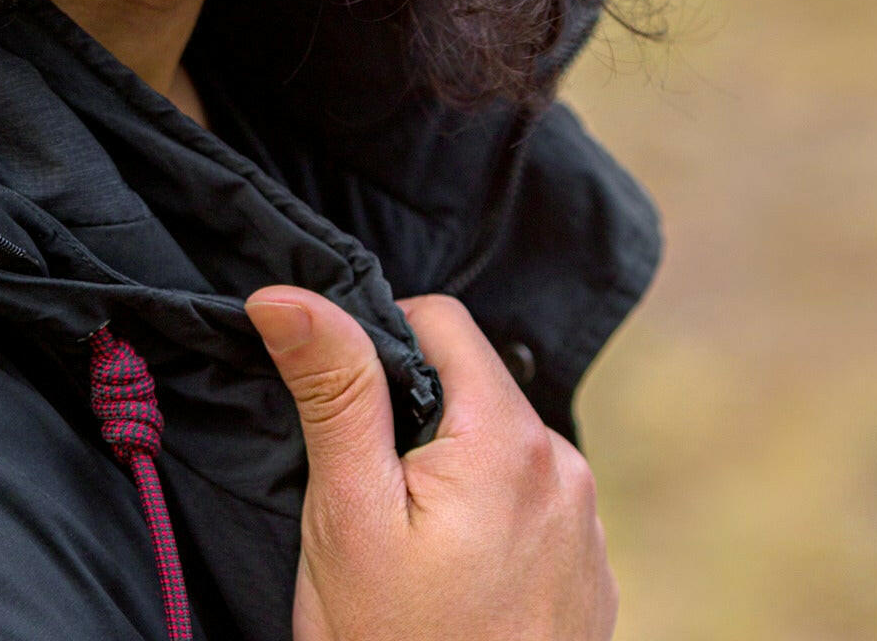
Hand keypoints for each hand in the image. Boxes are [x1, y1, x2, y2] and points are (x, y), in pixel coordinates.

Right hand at [245, 288, 616, 640]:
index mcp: (511, 441)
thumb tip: (286, 292)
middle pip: (471, 385)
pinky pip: (527, 506)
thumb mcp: (347, 512)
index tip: (341, 410)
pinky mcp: (590, 580)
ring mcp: (587, 531)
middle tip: (364, 495)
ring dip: (449, 468)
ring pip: (497, 446)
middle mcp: (567, 472)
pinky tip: (448, 583)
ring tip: (405, 549)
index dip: (377, 342)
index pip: (441, 320)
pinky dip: (484, 519)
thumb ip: (333, 388)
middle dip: (411, 416)